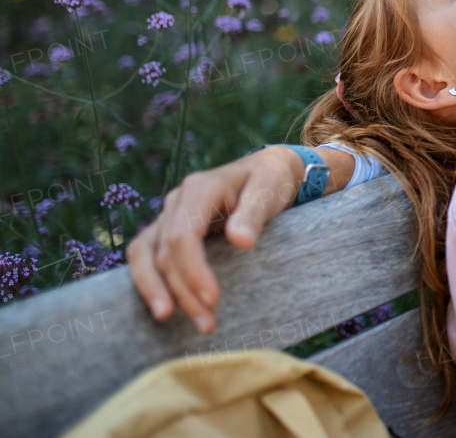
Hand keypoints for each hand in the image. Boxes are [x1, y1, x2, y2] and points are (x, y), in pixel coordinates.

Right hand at [126, 147, 301, 332]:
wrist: (266, 171)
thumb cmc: (270, 180)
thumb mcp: (271, 188)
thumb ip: (255, 211)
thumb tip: (241, 241)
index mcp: (200, 188)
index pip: (183, 235)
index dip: (192, 270)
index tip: (213, 299)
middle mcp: (177, 201)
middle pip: (164, 251)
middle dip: (182, 291)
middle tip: (206, 324)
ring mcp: (168, 215)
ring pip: (145, 256)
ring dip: (157, 291)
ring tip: (170, 321)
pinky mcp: (167, 229)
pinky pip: (145, 257)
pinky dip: (150, 282)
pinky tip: (164, 306)